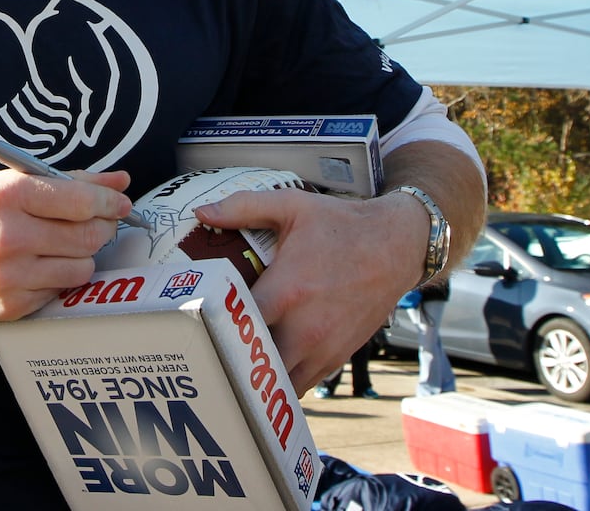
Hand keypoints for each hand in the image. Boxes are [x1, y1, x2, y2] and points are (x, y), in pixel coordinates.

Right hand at [0, 168, 131, 321]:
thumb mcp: (14, 184)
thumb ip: (70, 181)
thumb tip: (120, 182)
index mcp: (8, 196)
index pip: (80, 200)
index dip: (108, 201)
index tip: (120, 202)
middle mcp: (8, 236)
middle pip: (87, 235)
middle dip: (103, 227)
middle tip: (100, 223)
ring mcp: (9, 276)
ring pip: (82, 267)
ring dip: (83, 255)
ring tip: (64, 245)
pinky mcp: (11, 305)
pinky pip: (62, 291)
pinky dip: (60, 277)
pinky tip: (42, 266)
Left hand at [192, 189, 426, 393]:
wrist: (397, 246)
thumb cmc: (343, 226)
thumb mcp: (292, 206)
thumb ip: (243, 208)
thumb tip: (202, 213)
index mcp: (287, 291)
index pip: (237, 325)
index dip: (210, 326)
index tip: (192, 320)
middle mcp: (304, 328)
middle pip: (253, 365)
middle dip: (228, 359)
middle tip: (205, 348)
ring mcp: (322, 348)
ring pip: (277, 384)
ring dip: (254, 377)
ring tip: (231, 362)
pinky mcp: (336, 358)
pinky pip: (300, 384)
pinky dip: (280, 381)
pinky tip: (264, 367)